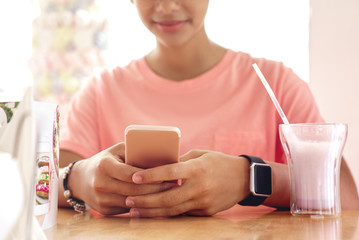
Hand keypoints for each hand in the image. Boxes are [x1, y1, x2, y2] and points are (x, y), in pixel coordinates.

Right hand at [68, 143, 176, 214]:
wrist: (81, 180)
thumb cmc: (106, 161)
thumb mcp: (117, 150)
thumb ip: (134, 151)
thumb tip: (158, 156)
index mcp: (104, 166)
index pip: (131, 174)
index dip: (150, 176)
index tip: (167, 175)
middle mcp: (100, 184)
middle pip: (134, 190)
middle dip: (156, 189)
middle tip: (173, 185)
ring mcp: (101, 200)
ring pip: (133, 202)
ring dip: (152, 199)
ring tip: (169, 193)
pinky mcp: (105, 210)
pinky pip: (128, 209)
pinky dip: (143, 206)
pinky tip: (156, 202)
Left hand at [125, 150, 249, 216]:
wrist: (244, 179)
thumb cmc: (219, 162)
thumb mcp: (200, 155)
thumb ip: (181, 161)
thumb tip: (159, 167)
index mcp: (197, 168)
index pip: (170, 172)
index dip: (151, 175)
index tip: (134, 177)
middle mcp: (199, 187)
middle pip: (167, 197)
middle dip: (145, 201)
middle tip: (128, 200)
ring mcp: (203, 202)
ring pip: (172, 210)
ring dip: (151, 212)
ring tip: (134, 211)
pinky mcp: (206, 212)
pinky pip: (183, 214)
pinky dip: (167, 214)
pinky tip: (153, 214)